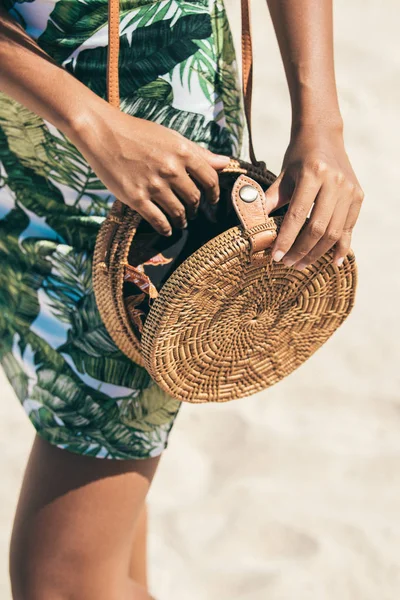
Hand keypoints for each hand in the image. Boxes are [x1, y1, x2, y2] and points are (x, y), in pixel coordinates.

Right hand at [70, 104, 229, 235]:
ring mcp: (153, 185)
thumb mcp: (171, 137)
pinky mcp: (136, 197)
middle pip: (194, 199)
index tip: (212, 199)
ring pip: (178, 212)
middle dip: (195, 208)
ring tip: (181, 221)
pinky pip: (157, 220)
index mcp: (183, 152)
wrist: (103, 133)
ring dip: (182, 220)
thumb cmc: (138, 133)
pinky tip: (167, 229)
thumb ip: (199, 153)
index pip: (210, 179)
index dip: (214, 193)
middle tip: (192, 211)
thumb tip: (225, 162)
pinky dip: (165, 228)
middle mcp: (170, 169)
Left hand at [264, 124, 364, 268]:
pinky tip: (333, 262)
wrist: (324, 136)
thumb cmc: (299, 156)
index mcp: (313, 174)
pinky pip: (349, 227)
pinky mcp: (358, 196)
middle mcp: (335, 182)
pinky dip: (341, 247)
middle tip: (288, 264)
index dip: (286, 238)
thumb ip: (270, 199)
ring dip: (317, 253)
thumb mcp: (283, 175)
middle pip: (318, 228)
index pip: (298, 215)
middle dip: (301, 250)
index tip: (276, 256)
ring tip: (301, 264)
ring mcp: (350, 190)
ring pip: (334, 232)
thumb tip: (254, 225)